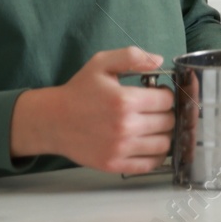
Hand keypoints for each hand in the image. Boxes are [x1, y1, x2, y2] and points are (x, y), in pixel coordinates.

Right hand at [10, 47, 175, 174]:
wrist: (52, 121)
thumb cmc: (78, 91)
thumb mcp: (102, 63)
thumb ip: (132, 56)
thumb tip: (159, 60)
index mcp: (124, 100)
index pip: (167, 100)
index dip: (165, 94)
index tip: (157, 94)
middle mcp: (124, 126)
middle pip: (168, 122)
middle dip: (166, 113)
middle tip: (154, 110)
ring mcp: (119, 148)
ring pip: (163, 144)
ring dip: (164, 134)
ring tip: (153, 126)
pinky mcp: (113, 164)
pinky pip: (149, 164)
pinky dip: (156, 155)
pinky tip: (149, 143)